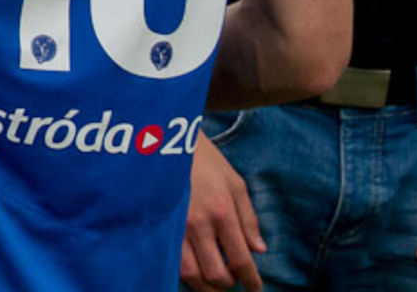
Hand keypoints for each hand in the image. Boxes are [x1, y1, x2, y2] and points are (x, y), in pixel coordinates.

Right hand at [181, 132, 263, 291]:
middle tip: (234, 282)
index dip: (251, 281)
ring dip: (205, 286)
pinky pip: (171, 260)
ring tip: (214, 283)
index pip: (241, 260)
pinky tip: (193, 269)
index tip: (256, 289)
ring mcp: (174, 226)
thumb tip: (258, 250)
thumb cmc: (203, 160)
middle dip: (228, 286)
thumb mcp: (235, 183)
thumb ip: (249, 219)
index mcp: (222, 212)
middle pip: (215, 275)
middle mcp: (198, 224)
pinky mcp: (158, 225)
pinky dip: (184, 272)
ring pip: (190, 275)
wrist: (165, 140)